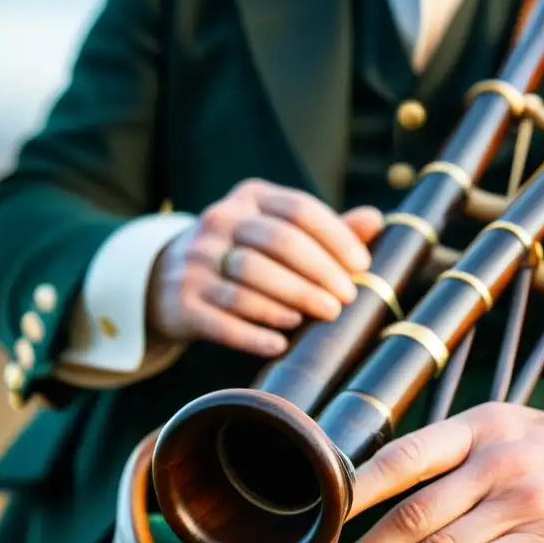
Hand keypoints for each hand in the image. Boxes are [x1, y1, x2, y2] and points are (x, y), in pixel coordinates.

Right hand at [147, 178, 382, 355]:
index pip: (299, 209)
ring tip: (320, 316)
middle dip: (319, 273)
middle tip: (344, 300)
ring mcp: (195, 260)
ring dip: (291, 300)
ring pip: (249, 279)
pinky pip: (221, 319)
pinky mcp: (182, 300)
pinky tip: (280, 344)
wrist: (168, 280)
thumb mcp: (279, 231)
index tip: (362, 266)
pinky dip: (253, 334)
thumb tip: (375, 220)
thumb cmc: (244, 254)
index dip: (336, 238)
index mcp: (250, 198)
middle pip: (278, 242)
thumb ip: (325, 229)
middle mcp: (219, 221)